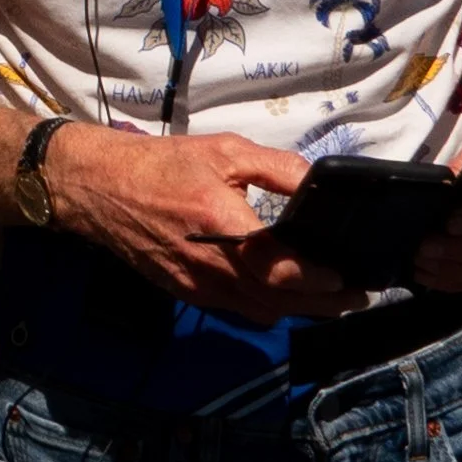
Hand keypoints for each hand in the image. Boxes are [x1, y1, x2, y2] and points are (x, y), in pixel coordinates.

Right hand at [47, 123, 365, 322]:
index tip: (345, 278)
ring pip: (258, 310)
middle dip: (321, 304)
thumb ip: (277, 168)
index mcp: (222, 227)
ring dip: (298, 310)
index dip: (314, 279)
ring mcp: (197, 286)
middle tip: (358, 297)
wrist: (103, 190)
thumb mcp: (226, 151)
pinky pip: (236, 309)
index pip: (276, 267)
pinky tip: (287, 297)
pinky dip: (267, 307)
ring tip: (334, 301)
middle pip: (276, 300)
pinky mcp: (187, 292)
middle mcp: (210, 267)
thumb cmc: (166, 166)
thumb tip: (316, 184)